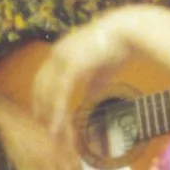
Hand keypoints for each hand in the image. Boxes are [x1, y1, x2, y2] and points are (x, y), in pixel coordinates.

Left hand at [30, 10, 139, 168]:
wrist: (129, 33)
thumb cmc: (118, 48)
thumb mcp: (100, 69)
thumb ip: (91, 83)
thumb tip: (88, 97)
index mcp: (61, 52)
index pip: (43, 78)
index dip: (42, 96)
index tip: (42, 113)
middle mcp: (57, 55)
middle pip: (40, 87)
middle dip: (41, 108)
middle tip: (43, 128)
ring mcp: (62, 61)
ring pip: (48, 94)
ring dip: (49, 117)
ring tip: (52, 136)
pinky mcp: (72, 68)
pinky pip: (60, 96)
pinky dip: (57, 114)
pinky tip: (57, 129)